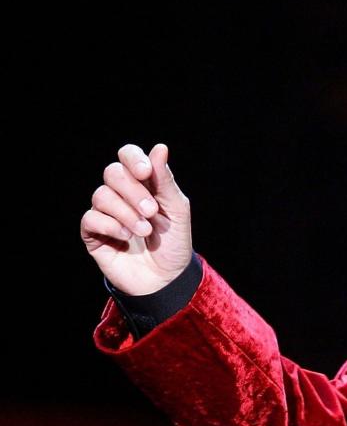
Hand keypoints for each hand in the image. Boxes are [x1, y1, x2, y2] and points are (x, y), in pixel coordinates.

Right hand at [80, 143, 193, 295]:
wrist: (167, 278)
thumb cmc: (174, 242)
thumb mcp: (177, 210)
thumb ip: (165, 181)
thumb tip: (160, 148)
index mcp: (142, 184)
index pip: (127, 156)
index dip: (133, 159)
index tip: (146, 173)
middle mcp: (120, 194)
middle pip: (112, 173)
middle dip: (133, 191)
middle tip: (152, 211)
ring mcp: (105, 213)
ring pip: (101, 195)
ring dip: (126, 213)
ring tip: (144, 231)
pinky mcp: (93, 234)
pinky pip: (91, 218)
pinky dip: (111, 225)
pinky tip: (126, 237)